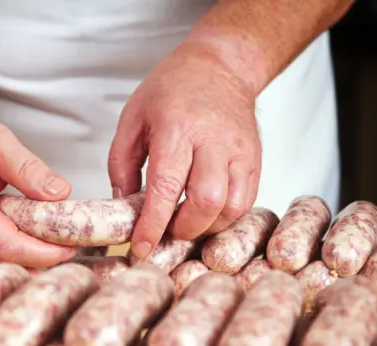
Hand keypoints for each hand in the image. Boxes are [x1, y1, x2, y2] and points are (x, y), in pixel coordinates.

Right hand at [0, 105, 76, 271]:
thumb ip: (29, 170)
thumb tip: (60, 194)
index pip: (7, 247)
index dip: (42, 253)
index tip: (69, 249)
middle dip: (34, 266)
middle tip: (65, 252)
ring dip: (18, 267)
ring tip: (48, 251)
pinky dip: (1, 262)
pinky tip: (23, 248)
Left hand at [108, 42, 261, 257]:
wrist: (219, 66)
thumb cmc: (171, 90)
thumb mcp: (132, 118)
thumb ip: (121, 164)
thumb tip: (124, 206)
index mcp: (176, 127)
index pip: (166, 186)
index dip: (153, 224)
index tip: (141, 248)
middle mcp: (213, 140)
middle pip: (206, 202)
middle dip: (183, 229)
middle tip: (166, 229)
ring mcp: (240, 150)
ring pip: (232, 207)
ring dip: (206, 227)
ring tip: (185, 220)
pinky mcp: (255, 159)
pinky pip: (247, 201)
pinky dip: (225, 217)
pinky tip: (205, 212)